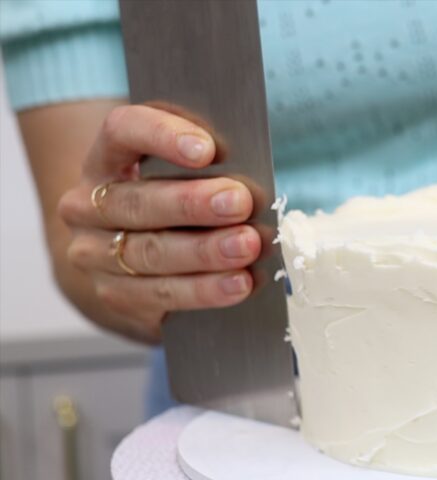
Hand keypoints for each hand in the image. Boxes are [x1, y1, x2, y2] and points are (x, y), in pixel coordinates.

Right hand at [57, 105, 259, 342]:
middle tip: (239, 203)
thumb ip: (207, 168)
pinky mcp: (113, 295)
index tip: (207, 150)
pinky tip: (238, 284)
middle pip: (137, 202)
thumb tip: (253, 181)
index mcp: (105, 159)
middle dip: (192, 204)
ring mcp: (94, 254)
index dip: (162, 136)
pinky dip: (204, 290)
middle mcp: (87, 205)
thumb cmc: (168, 202)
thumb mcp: (178, 173)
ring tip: (247, 247)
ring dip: (204, 252)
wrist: (122, 262)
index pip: (123, 131)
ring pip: (148, 253)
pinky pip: (159, 295)